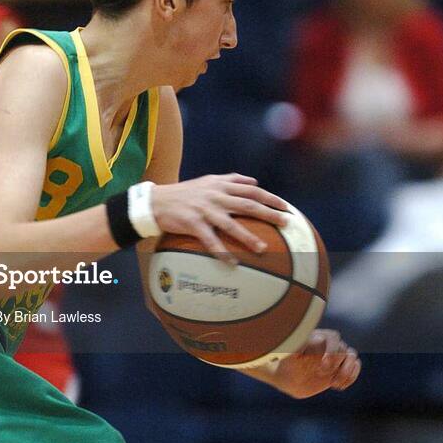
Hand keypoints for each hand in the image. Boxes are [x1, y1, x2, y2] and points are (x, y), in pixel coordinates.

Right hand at [152, 173, 288, 263]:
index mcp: (221, 185)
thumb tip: (254, 181)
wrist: (156, 201)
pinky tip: (232, 263)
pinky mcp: (193, 223)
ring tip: (263, 249)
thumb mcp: (208, 180)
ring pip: (232, 224)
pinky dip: (222, 252)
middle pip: (248, 204)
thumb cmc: (184, 192)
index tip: (286, 207)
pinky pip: (210, 241)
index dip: (270, 197)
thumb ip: (231, 180)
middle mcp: (215, 196)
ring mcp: (204, 210)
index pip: (252, 189)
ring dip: (249, 237)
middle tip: (285, 224)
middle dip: (269, 213)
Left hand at [267, 329, 360, 398]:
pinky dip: (351, 377)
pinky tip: (337, 386)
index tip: (322, 363)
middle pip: (345, 349)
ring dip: (347, 372)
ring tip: (334, 383)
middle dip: (336, 364)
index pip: (334, 338)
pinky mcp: (341, 369)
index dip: (332, 350)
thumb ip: (301, 345)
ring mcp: (337, 357)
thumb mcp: (290, 355)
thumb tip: (319, 340)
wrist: (288, 378)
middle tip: (321, 374)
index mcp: (319, 337)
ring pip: (353, 358)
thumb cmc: (288, 363)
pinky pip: (355, 368)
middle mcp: (330, 345)